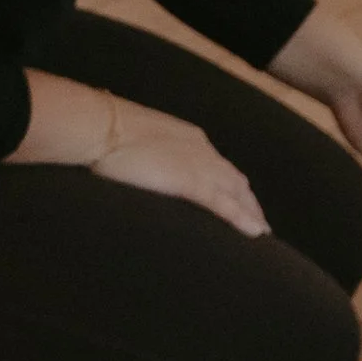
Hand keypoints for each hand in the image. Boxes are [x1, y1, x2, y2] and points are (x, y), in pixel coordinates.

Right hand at [93, 113, 268, 236]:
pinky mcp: (190, 182)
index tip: (241, 200)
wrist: (101, 127)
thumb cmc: (107, 134)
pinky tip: (255, 233)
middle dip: (249, 202)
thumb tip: (147, 168)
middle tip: (258, 223)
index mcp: (189, 139)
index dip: (232, 185)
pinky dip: (242, 218)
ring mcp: (198, 165)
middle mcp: (202, 150)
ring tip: (261, 233)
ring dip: (251, 213)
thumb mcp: (138, 143)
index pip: (219, 166)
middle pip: (235, 180)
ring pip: (236, 193)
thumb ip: (151, 156)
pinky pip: (224, 204)